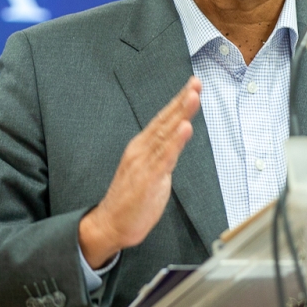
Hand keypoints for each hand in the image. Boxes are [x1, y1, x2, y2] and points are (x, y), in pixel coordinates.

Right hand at [79, 77, 201, 268]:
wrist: (110, 224)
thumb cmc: (132, 198)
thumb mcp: (152, 170)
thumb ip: (163, 153)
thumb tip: (177, 140)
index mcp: (143, 147)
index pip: (163, 120)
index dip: (178, 102)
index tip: (193, 85)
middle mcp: (142, 150)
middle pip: (165, 121)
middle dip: (182, 101)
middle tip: (196, 83)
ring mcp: (144, 163)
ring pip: (165, 134)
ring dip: (181, 114)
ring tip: (193, 97)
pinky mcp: (148, 179)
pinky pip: (164, 158)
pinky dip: (175, 142)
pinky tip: (185, 129)